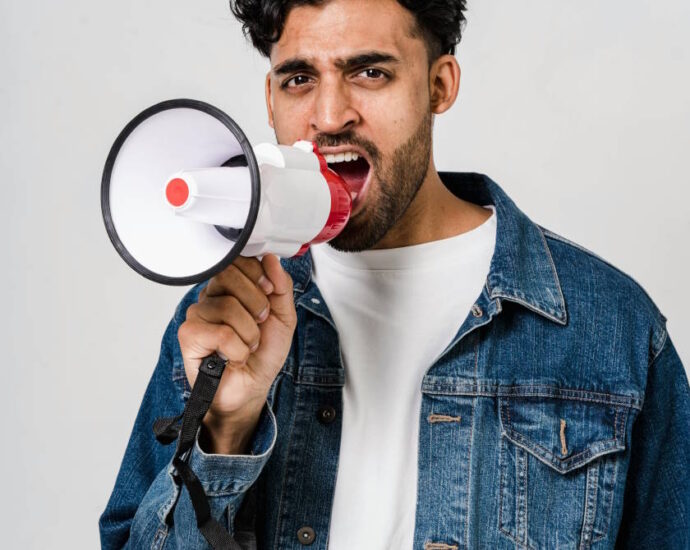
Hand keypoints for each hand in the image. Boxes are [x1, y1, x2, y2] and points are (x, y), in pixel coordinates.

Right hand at [177, 254, 295, 452]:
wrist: (251, 388)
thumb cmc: (263, 353)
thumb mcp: (283, 316)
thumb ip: (281, 286)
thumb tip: (270, 258)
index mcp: (231, 287)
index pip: (238, 259)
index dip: (258, 274)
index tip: (269, 292)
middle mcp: (210, 296)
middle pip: (229, 276)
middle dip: (256, 304)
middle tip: (260, 324)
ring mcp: (196, 314)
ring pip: (228, 307)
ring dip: (249, 334)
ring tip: (247, 346)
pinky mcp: (188, 336)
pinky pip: (220, 332)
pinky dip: (237, 350)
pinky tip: (233, 357)